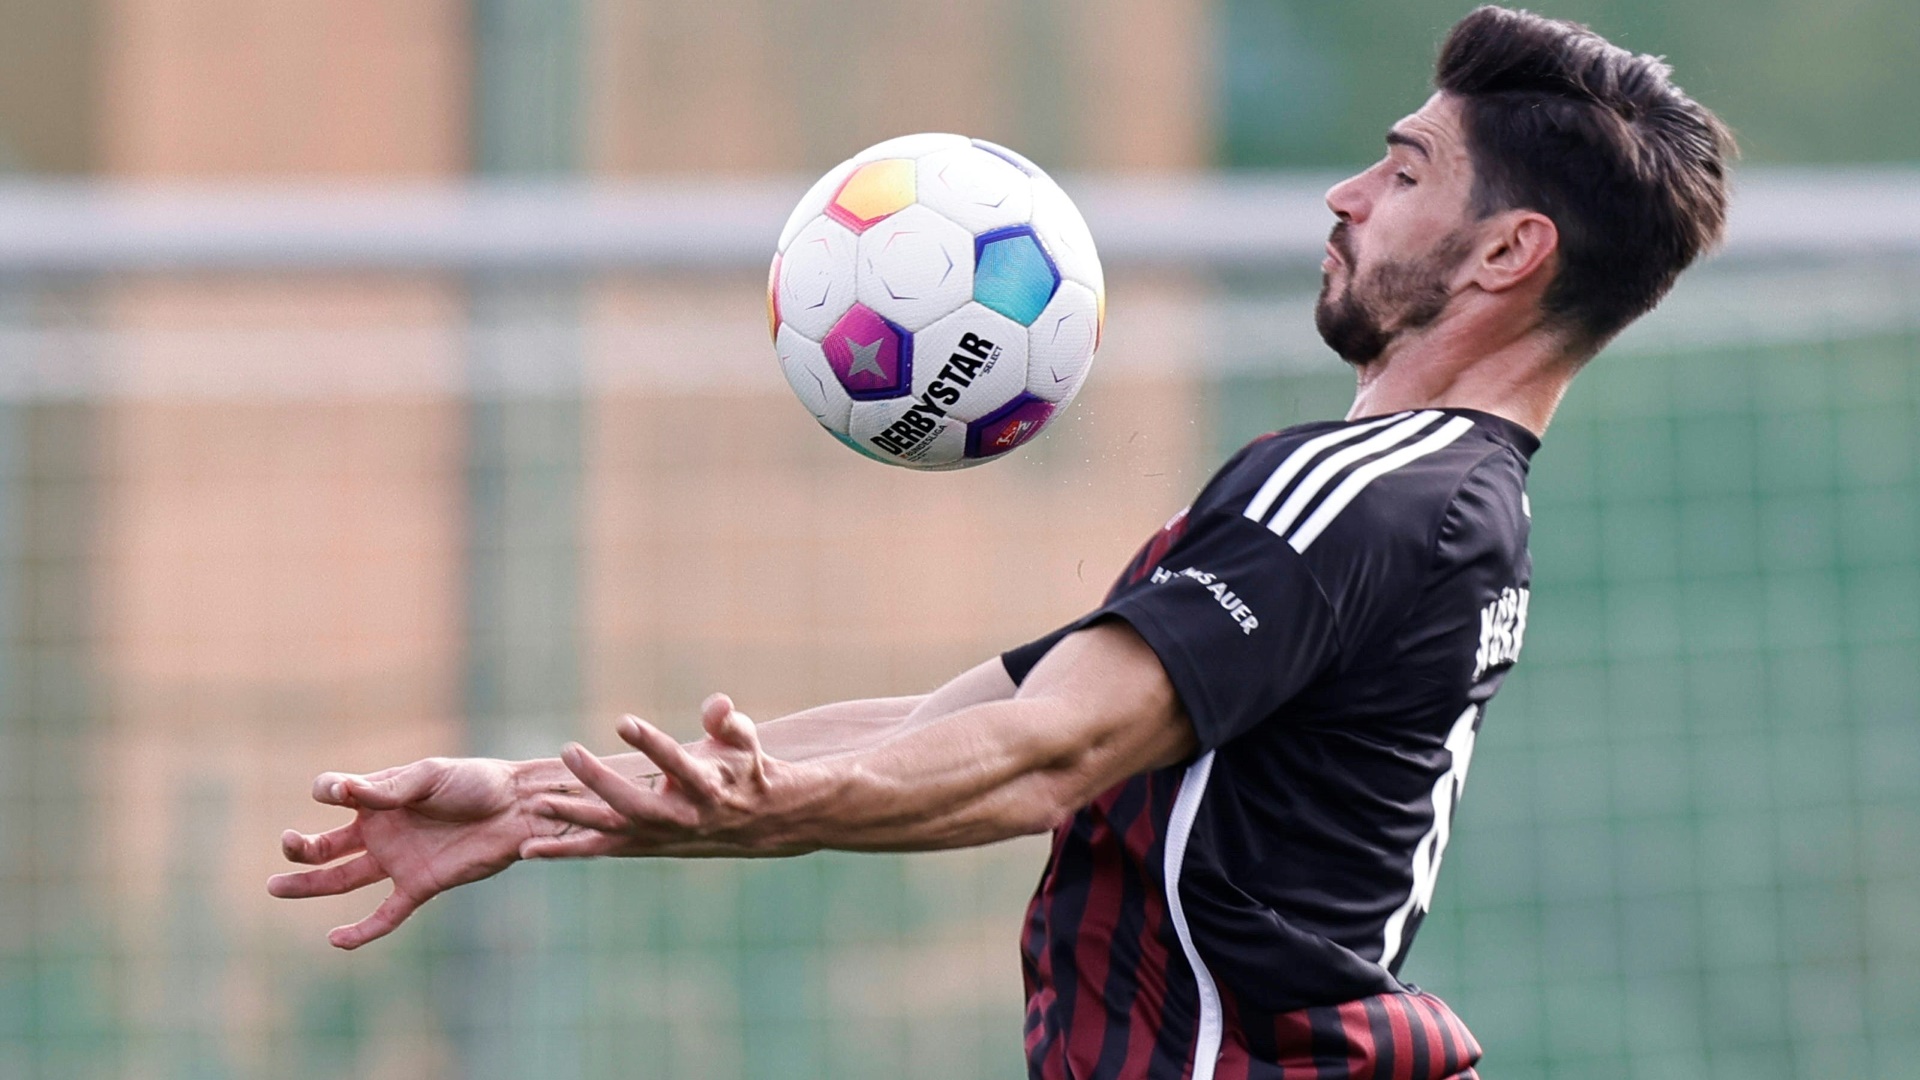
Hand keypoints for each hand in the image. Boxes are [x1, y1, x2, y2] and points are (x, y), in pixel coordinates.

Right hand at [268, 756, 538, 948]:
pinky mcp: (421, 885)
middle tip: (286, 845)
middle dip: (302, 848)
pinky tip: (335, 941)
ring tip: (274, 887)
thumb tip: (340, 791)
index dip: (330, 790)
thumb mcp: (431, 776)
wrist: (519, 809)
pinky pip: (386, 914)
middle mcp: (383, 830)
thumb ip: (389, 788)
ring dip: (310, 885)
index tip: (338, 791)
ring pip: (344, 879)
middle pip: (328, 845)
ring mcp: (399, 859)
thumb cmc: (476, 782)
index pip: (337, 793)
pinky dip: (362, 931)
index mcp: (382, 796)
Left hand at [523, 694, 794, 859]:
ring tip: (538, 802)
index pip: (674, 762)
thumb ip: (726, 721)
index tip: (622, 721)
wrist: (753, 822)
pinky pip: (598, 850)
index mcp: (705, 786)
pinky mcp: (640, 846)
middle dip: (598, 780)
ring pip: (610, 830)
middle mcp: (678, 817)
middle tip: (568, 750)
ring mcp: (656, 836)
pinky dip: (564, 851)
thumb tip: (718, 703)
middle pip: (633, 803)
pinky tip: (529, 850)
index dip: (650, 742)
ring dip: (573, 817)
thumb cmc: (742, 769)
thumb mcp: (742, 740)